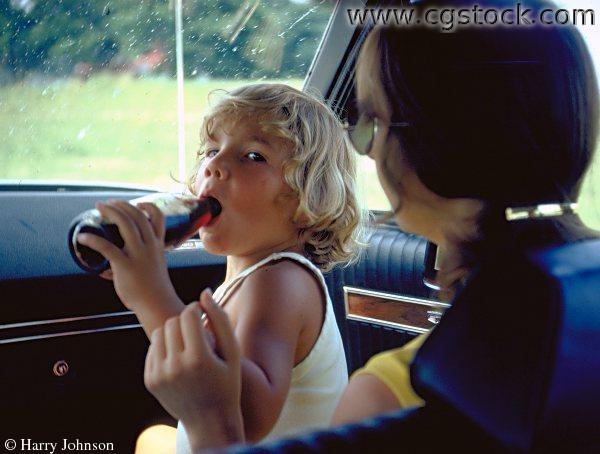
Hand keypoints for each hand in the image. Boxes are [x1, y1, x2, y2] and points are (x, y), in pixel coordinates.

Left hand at [76, 200, 176, 310]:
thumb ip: (139, 260)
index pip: (158, 218)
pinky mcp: (125, 266)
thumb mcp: (154, 266)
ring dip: (111, 212)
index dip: (148, 206)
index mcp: (158, 245)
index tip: (139, 203)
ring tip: (100, 207)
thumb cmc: (153, 289)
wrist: (157, 304)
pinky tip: (82, 236)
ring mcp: (138, 255)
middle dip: (121, 205)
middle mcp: (149, 246)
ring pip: (125, 224)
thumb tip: (114, 265)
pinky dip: (93, 239)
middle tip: (108, 203)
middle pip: (137, 216)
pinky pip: (107, 248)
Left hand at [144, 289, 243, 449]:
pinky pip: (153, 349)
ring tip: (188, 344)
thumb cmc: (227, 382)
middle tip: (197, 332)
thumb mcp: (232, 352)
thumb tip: (204, 292)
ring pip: (160, 333)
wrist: (210, 420)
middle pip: (173, 322)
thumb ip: (219, 319)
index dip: (196, 309)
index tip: (203, 315)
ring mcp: (160, 375)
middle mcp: (176, 367)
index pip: (188, 314)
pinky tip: (179, 358)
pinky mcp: (150, 380)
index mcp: (198, 358)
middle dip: (185, 321)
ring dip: (173, 332)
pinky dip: (165, 347)